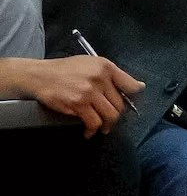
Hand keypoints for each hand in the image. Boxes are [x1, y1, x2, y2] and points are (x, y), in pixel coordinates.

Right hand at [22, 56, 144, 137]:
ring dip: (107, 125)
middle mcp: (101, 79)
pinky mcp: (78, 104)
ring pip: (110, 115)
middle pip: (119, 104)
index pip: (130, 85)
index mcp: (107, 67)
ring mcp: (90, 92)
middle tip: (111, 120)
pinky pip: (93, 122)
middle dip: (117, 116)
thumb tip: (133, 87)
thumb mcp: (92, 64)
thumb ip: (110, 75)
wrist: (42, 75)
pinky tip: (89, 131)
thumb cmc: (67, 69)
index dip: (134, 97)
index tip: (132, 104)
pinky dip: (93, 130)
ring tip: (103, 128)